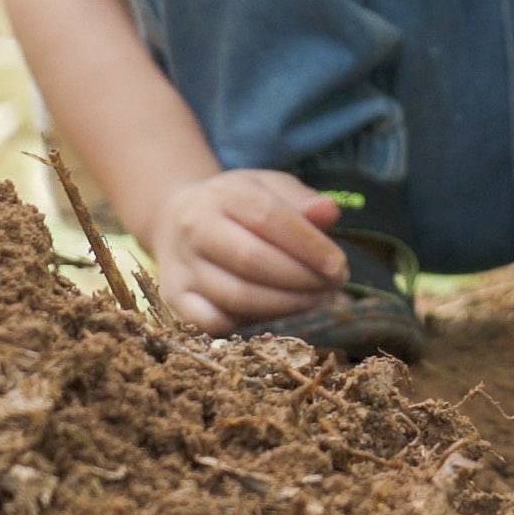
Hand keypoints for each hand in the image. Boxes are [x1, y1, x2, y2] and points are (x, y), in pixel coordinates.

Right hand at [143, 169, 347, 332]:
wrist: (176, 220)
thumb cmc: (237, 205)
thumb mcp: (269, 188)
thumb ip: (300, 200)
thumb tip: (329, 213)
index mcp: (224, 194)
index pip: (269, 217)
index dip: (308, 244)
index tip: (339, 266)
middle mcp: (196, 229)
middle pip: (252, 260)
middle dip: (300, 279)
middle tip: (332, 289)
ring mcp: (181, 266)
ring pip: (235, 295)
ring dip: (284, 306)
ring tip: (316, 304)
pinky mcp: (174, 298)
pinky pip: (210, 323)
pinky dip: (247, 326)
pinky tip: (277, 320)